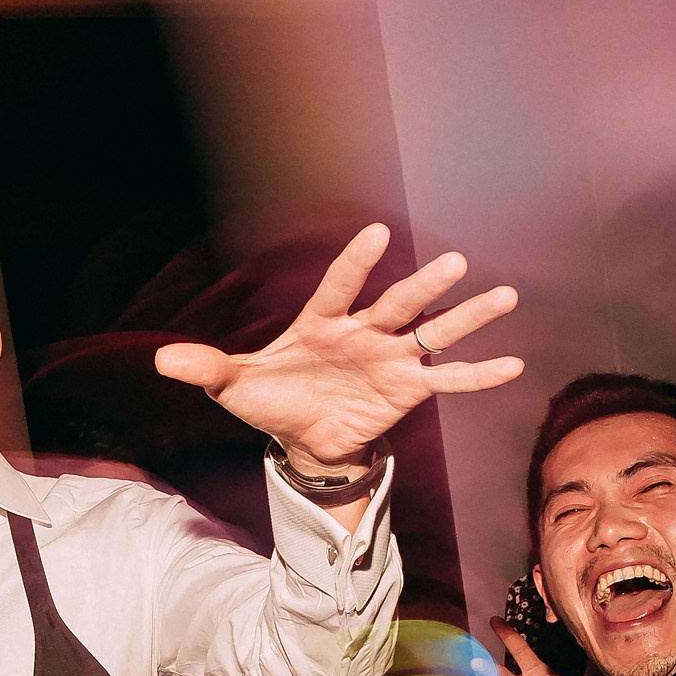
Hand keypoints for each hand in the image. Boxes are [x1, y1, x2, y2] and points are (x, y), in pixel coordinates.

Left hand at [153, 224, 521, 479]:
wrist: (303, 440)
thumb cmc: (272, 401)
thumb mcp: (235, 387)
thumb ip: (206, 368)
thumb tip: (161, 361)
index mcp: (322, 322)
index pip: (340, 287)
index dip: (355, 264)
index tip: (375, 235)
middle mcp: (364, 332)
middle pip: (398, 304)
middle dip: (423, 287)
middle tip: (455, 263)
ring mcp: (390, 359)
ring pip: (433, 332)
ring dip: (466, 317)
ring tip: (504, 295)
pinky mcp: (408, 390)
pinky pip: (449, 381)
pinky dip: (478, 375)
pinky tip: (514, 364)